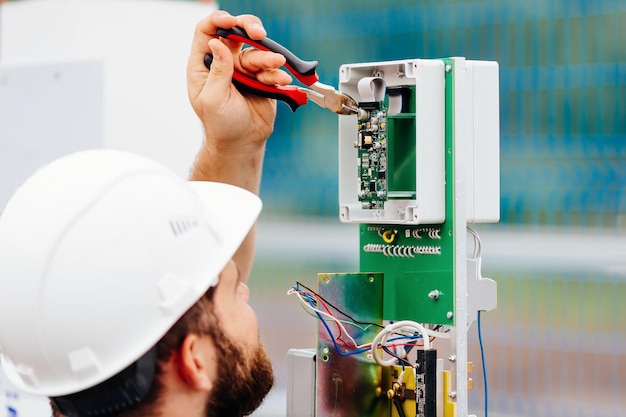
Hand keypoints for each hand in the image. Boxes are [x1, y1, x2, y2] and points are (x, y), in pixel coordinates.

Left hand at [187, 11, 291, 155]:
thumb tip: (217, 43)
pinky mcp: (261, 79)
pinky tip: (281, 80)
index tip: (231, 21)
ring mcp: (244, 70)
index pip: (206, 32)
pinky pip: (270, 69)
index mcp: (204, 65)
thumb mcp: (213, 98)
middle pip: (235, 33)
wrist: (242, 143)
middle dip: (248, 28)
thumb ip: (218, 71)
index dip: (217, 21)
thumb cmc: (221, 125)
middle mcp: (224, 63)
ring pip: (257, 52)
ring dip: (268, 57)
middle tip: (259, 33)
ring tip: (277, 65)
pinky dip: (276, 73)